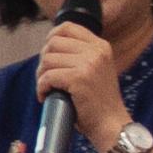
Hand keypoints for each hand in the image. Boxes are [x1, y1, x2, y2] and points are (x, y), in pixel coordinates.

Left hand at [35, 17, 127, 149]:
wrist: (111, 125)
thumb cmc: (98, 103)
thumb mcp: (96, 70)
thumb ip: (81, 56)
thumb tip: (50, 47)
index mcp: (101, 46)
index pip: (68, 27)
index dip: (51, 38)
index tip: (48, 54)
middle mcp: (96, 51)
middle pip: (54, 42)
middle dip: (44, 60)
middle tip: (46, 78)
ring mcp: (88, 64)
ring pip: (48, 59)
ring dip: (41, 75)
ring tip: (46, 88)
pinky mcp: (79, 79)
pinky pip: (47, 76)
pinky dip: (41, 87)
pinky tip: (45, 96)